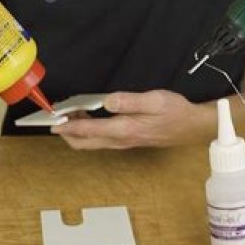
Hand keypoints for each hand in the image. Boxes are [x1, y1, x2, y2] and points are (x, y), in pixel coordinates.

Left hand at [51, 90, 215, 149]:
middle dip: (67, 132)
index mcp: (124, 129)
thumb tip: (107, 101)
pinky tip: (88, 117)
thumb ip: (129, 101)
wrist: (191, 127)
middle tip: (58, 116)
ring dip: (77, 132)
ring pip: (91, 143)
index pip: (88, 130)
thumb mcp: (154, 101)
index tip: (53, 122)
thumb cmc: (174, 111)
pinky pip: (100, 140)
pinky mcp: (126, 141)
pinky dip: (88, 132)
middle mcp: (120, 140)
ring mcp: (122, 143)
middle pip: (84, 143)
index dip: (68, 126)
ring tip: (71, 113)